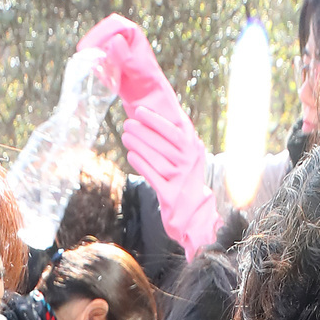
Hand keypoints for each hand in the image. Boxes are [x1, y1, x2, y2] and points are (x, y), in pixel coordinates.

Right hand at [77, 15, 171, 111]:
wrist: (154, 108)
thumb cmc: (153, 91)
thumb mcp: (140, 74)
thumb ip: (127, 58)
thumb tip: (114, 40)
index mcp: (136, 38)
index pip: (115, 24)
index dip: (100, 32)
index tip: (89, 47)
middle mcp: (128, 43)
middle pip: (105, 32)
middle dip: (93, 42)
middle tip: (83, 54)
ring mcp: (120, 55)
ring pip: (101, 46)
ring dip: (93, 54)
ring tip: (90, 65)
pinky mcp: (115, 68)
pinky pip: (101, 62)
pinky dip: (97, 67)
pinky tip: (98, 76)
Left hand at [121, 92, 219, 257]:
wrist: (193, 210)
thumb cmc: (185, 176)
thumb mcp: (189, 153)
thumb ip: (179, 134)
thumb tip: (160, 109)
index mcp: (194, 149)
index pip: (174, 130)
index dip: (155, 120)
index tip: (139, 111)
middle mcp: (189, 163)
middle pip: (163, 144)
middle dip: (143, 132)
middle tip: (127, 124)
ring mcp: (181, 180)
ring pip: (157, 159)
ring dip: (139, 146)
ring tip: (126, 137)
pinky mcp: (170, 195)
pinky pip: (153, 177)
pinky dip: (141, 165)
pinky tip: (130, 156)